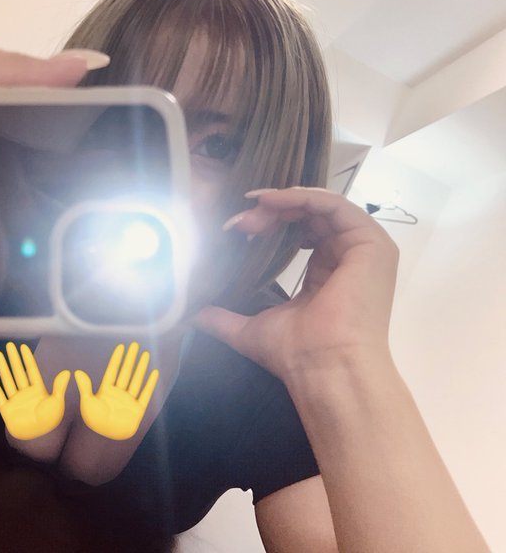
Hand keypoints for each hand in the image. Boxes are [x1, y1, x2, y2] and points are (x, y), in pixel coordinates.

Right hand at [0, 342, 69, 439]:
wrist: (36, 437)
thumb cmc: (49, 420)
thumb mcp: (57, 402)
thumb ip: (59, 387)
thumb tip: (68, 371)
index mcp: (38, 390)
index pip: (31, 370)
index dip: (27, 358)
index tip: (23, 346)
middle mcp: (25, 392)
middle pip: (18, 371)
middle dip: (14, 358)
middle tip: (9, 344)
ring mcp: (15, 400)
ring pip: (7, 379)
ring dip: (3, 367)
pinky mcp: (6, 409)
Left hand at [75, 342, 158, 439]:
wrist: (106, 438)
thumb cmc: (95, 421)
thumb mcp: (88, 402)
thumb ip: (85, 387)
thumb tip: (77, 371)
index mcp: (107, 390)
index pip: (113, 370)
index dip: (117, 358)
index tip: (121, 346)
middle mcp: (119, 392)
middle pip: (126, 371)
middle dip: (131, 358)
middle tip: (135, 344)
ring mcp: (129, 399)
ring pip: (137, 379)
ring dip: (141, 367)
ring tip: (145, 354)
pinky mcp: (138, 409)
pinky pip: (146, 393)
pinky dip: (150, 383)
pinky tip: (154, 372)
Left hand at [195, 187, 398, 381]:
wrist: (325, 369)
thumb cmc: (296, 353)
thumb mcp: (250, 330)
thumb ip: (223, 319)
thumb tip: (193, 315)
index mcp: (327, 274)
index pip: (302, 232)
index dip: (270, 223)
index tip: (237, 224)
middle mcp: (348, 258)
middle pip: (309, 216)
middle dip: (272, 211)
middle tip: (241, 220)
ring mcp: (363, 250)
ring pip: (321, 206)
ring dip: (284, 202)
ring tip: (253, 208)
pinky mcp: (371, 243)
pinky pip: (335, 205)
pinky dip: (302, 196)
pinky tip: (273, 202)